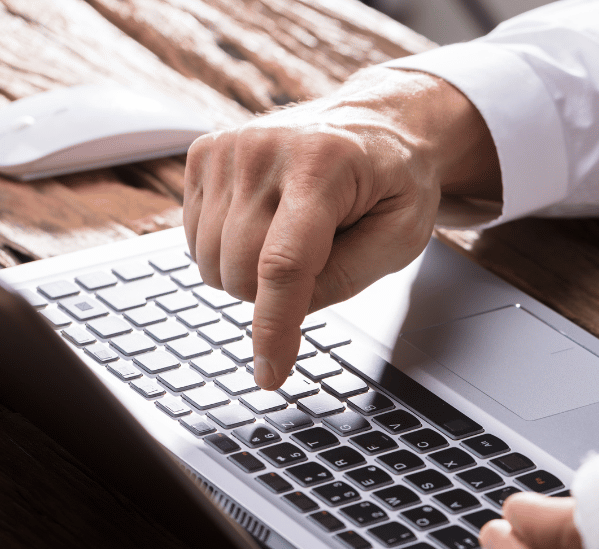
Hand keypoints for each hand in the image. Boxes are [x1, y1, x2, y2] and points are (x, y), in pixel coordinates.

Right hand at [183, 67, 499, 388]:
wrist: (374, 123)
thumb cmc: (393, 181)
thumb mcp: (400, 237)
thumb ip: (345, 279)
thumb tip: (282, 315)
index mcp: (324, 163)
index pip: (284, 263)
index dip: (274, 328)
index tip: (270, 374)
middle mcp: (265, 147)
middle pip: (243, 271)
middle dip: (278, 295)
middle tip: (322, 259)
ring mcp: (227, 147)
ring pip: (213, 264)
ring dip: (254, 274)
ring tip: (299, 234)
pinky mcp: (202, 155)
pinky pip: (197, 244)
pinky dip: (233, 253)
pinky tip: (268, 225)